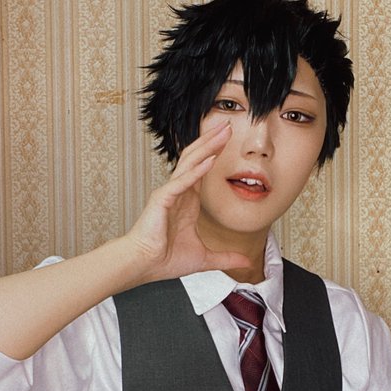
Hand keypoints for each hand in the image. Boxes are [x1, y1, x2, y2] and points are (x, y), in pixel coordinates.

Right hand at [123, 120, 250, 284]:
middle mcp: (178, 193)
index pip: (203, 170)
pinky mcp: (162, 199)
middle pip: (197, 159)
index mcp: (187, 202)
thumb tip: (245, 263)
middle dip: (213, 141)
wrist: (145, 266)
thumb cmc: (166, 260)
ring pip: (190, 163)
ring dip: (207, 146)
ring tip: (222, 132)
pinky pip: (182, 181)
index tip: (228, 140)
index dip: (215, 153)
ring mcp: (169, 193)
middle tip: (228, 125)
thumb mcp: (205, 259)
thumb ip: (226, 258)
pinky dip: (197, 170)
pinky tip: (210, 159)